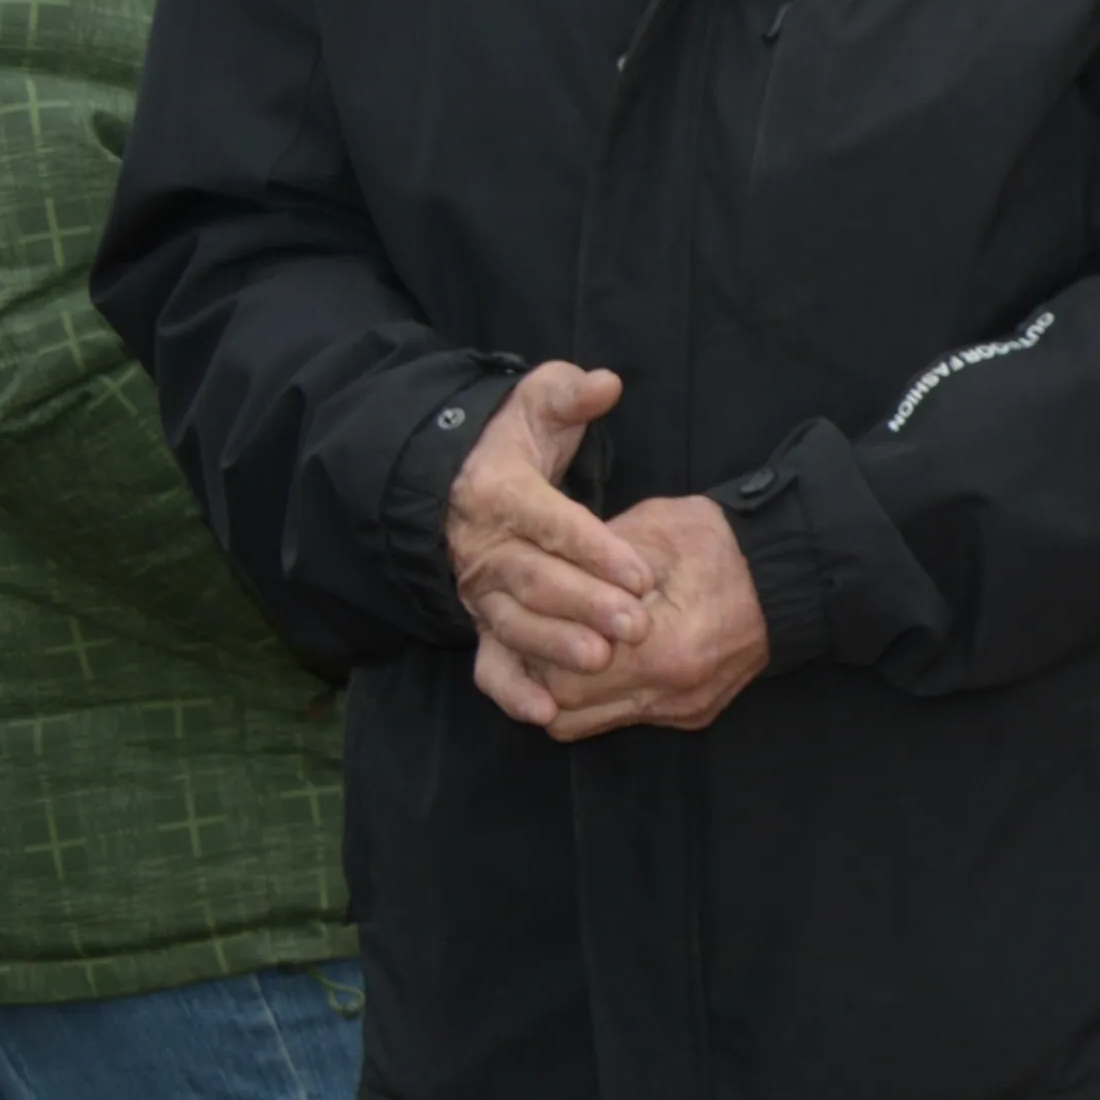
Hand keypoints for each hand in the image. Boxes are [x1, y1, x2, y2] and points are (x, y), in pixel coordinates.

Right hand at [449, 360, 643, 728]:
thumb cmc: (513, 439)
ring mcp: (479, 589)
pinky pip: (489, 661)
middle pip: (534, 580)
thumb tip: (605, 385)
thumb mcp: (537, 401)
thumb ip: (569, 393)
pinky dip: (511, 690)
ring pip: (514, 622)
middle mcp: (482, 546)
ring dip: (555, 646)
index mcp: (498, 492)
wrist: (458, 478)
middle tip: (636, 624)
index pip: (550, 523)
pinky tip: (544, 713)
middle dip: (586, 604)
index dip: (594, 549)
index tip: (641, 571)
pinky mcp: (482, 619)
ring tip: (601, 662)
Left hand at [530, 495, 771, 739]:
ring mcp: (684, 710)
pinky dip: (602, 693)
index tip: (530, 616)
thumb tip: (534, 580)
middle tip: (541, 632)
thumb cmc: (721, 542)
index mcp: (664, 649)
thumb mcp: (653, 531)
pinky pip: (624, 718)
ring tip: (569, 645)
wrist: (795, 569)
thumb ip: (589, 562)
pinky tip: (608, 657)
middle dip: (541, 674)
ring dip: (566, 690)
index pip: (561, 677)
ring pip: (586, 724)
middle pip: (565, 711)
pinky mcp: (692, 715)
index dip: (534, 649)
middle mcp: (673, 694)